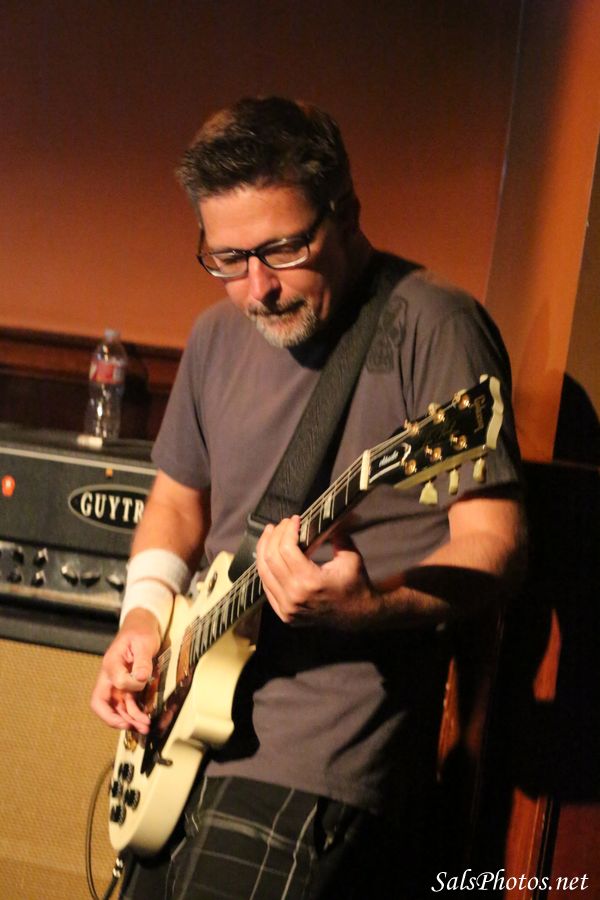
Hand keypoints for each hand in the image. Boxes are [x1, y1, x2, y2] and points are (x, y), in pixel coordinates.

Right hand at [90, 608, 161, 732]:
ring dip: (129, 720)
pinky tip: (144, 719)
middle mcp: (110, 676)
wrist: (142, 626)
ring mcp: (117, 683)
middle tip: (136, 726)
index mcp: (111, 664)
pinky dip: (134, 714)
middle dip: (118, 719)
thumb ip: (142, 660)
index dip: (129, 687)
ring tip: (144, 727)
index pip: (114, 683)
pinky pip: (127, 704)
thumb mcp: (144, 642)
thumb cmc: (140, 631)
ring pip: (117, 708)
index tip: (143, 681)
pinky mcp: (127, 686)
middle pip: (104, 704)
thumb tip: (140, 677)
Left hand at [256, 515, 380, 626]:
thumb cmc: (356, 585)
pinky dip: (266, 568)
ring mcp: (287, 608)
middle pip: (271, 558)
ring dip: (264, 549)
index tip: (295, 519)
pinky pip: (266, 586)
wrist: (358, 617)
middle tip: (282, 524)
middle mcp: (294, 597)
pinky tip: (270, 555)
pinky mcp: (284, 614)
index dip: (287, 530)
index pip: (286, 549)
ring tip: (271, 534)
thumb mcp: (350, 556)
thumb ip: (336, 534)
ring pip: (263, 572)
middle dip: (274, 535)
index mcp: (311, 582)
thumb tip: (323, 515)